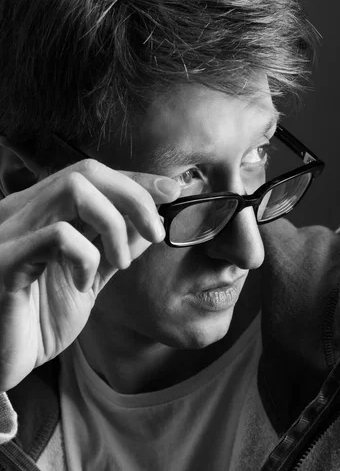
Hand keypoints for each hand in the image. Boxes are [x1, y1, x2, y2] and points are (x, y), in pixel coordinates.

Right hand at [0, 159, 180, 390]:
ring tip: (120, 260)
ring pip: (73, 189)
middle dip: (134, 196)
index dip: (135, 180)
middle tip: (155, 231)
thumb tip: (151, 221)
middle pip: (86, 172)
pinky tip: (82, 284)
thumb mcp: (87, 280)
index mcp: (40, 212)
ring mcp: (10, 232)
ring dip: (113, 223)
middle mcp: (22, 212)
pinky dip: (86, 257)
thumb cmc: (37, 321)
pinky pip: (58, 236)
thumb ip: (114, 249)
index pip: (91, 174)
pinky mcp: (5, 260)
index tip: (170, 192)